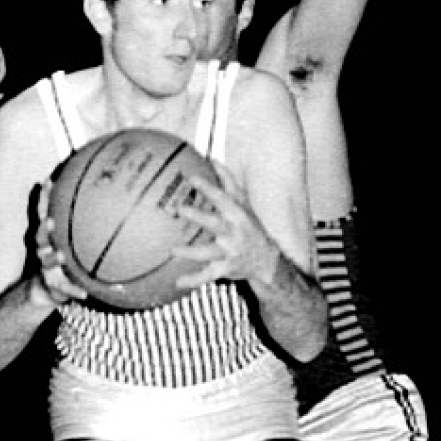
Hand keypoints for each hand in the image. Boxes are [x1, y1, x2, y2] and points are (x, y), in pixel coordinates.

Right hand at [32, 179, 87, 305]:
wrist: (49, 289)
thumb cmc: (66, 258)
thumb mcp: (73, 241)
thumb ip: (85, 224)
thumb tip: (111, 200)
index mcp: (49, 236)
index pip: (43, 213)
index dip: (44, 198)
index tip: (48, 181)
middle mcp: (44, 249)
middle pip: (39, 236)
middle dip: (44, 228)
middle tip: (51, 221)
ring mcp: (46, 268)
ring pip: (46, 261)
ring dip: (53, 258)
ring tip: (62, 256)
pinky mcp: (53, 286)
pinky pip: (64, 288)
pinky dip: (73, 290)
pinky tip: (83, 294)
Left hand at [171, 163, 282, 290]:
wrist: (266, 260)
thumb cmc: (249, 226)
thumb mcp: (243, 203)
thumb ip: (229, 181)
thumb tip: (213, 159)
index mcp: (236, 214)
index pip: (222, 197)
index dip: (208, 187)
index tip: (191, 178)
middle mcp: (234, 232)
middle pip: (215, 223)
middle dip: (199, 216)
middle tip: (180, 209)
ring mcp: (230, 251)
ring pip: (209, 252)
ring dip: (191, 252)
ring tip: (173, 250)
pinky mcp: (225, 268)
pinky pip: (207, 275)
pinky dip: (193, 280)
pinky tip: (177, 282)